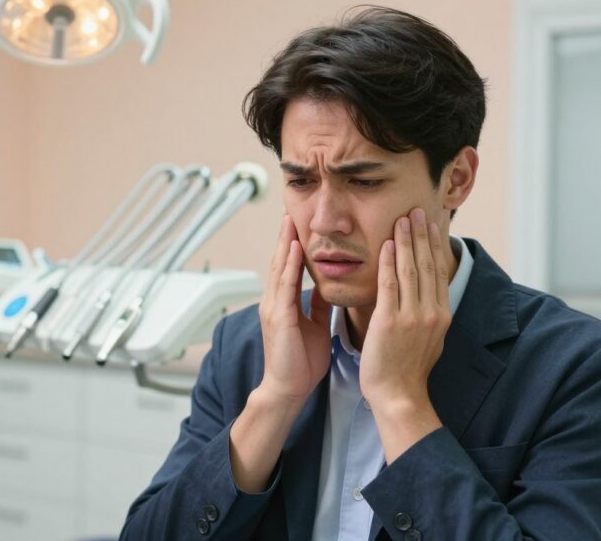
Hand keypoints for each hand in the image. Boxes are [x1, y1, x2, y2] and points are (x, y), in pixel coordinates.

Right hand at [256, 214, 332, 405]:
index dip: (291, 244)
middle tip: (290, 211)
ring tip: (290, 221)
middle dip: (284, 236)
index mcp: (283, 303)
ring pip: (279, 268)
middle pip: (279, 261)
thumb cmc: (301, 362)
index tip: (298, 223)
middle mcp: (274, 301)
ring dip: (284, 243)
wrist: (288, 389)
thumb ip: (317, 305)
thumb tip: (327, 287)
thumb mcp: (315, 326)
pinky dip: (290, 266)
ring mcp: (273, 308)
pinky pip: (285, 286)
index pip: (288, 267)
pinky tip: (294, 249)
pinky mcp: (279, 317)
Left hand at [360, 207, 451, 411]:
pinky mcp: (390, 321)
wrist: (399, 395)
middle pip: (427, 265)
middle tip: (417, 210)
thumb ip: (429, 314)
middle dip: (422, 235)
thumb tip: (430, 296)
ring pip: (410, 270)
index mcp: (442, 315)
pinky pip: (389, 284)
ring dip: (406, 241)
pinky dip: (388, 261)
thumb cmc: (408, 369)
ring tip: (402, 219)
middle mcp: (431, 312)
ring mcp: (412, 316)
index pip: (439, 272)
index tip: (431, 224)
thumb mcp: (429, 339)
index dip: (435, 245)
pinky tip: (385, 244)